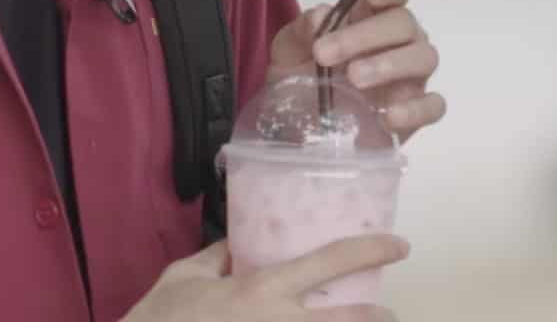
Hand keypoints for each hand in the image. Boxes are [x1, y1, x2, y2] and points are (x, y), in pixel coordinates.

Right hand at [121, 236, 406, 320]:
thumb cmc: (157, 321)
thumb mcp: (181, 278)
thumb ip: (214, 258)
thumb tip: (235, 242)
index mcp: (261, 291)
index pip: (330, 261)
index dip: (371, 249)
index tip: (399, 246)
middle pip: (352, 321)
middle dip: (379, 317)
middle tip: (387, 313)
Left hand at [267, 0, 445, 140]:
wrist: (295, 129)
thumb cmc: (298, 78)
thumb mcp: (288, 50)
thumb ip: (301, 30)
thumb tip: (320, 17)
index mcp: (371, 18)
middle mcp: (399, 42)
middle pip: (405, 24)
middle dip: (366, 34)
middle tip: (325, 54)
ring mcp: (411, 78)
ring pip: (424, 58)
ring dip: (390, 64)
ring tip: (354, 79)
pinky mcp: (414, 114)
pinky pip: (433, 106)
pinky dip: (415, 109)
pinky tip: (387, 116)